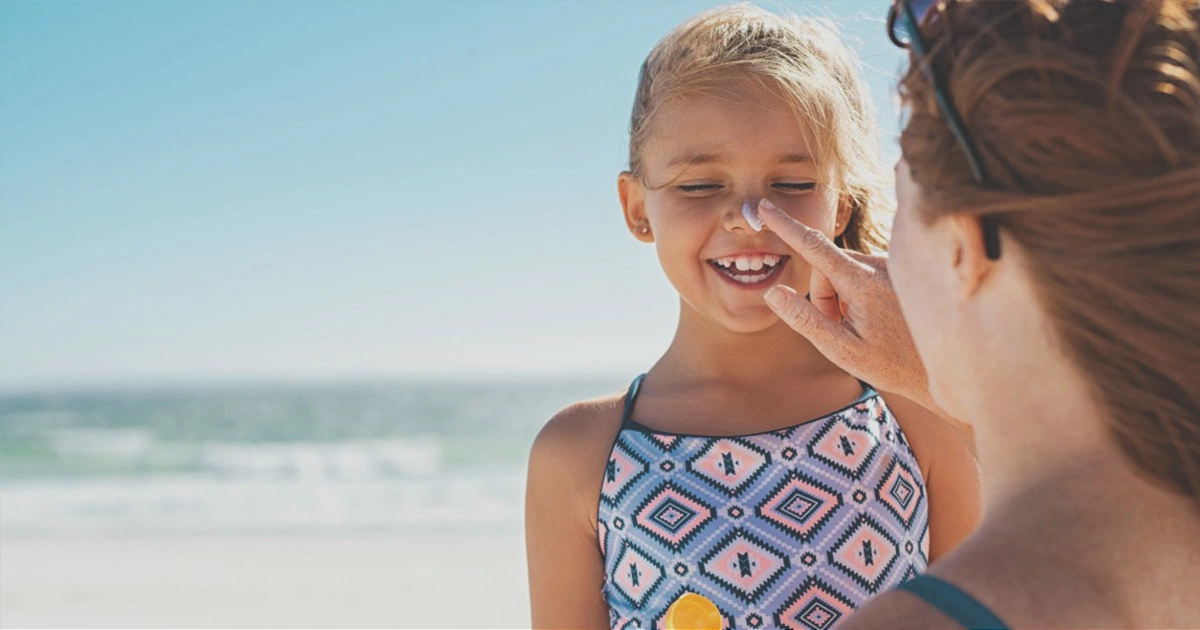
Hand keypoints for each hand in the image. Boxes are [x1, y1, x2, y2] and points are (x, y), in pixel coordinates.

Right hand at [758, 199, 939, 413]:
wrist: (944, 367)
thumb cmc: (892, 365)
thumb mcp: (841, 350)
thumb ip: (805, 319)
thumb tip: (773, 292)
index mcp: (863, 282)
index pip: (814, 247)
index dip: (785, 226)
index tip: (764, 207)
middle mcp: (880, 265)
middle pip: (826, 269)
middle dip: (824, 297)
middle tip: (843, 330)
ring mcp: (891, 266)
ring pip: (842, 272)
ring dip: (842, 298)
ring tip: (865, 328)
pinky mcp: (897, 270)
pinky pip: (861, 274)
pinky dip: (858, 295)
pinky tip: (879, 318)